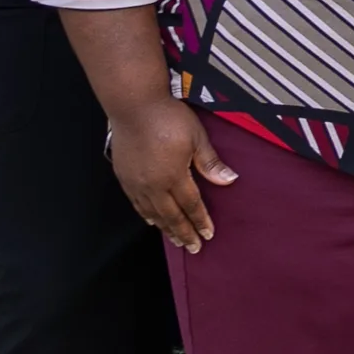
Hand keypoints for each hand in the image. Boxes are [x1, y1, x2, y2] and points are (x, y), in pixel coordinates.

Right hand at [110, 99, 235, 251]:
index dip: (201, 221)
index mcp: (174, 176)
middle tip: (194, 247)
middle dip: (184, 233)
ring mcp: (136, 182)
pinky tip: (151, 220)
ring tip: (176, 239)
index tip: (208, 234)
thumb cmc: (167, 117)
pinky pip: (136, 203)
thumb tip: (229, 180)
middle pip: (172, 215)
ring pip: (153, 213)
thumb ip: (210, 162)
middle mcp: (153, 185)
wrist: (133, 105)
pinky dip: (146, 215)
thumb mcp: (197, 137)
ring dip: (166, 228)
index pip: (191, 205)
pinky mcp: (124, 176)